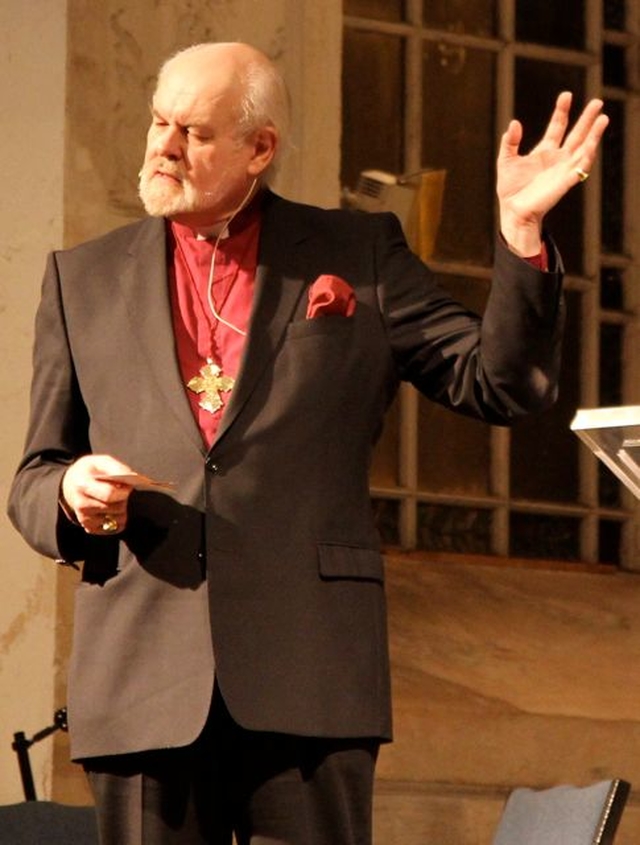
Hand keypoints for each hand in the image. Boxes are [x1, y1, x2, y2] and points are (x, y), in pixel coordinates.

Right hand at [61, 454, 133, 534]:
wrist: (70, 484)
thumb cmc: (89, 471)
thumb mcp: (101, 461)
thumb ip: (117, 468)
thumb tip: (132, 478)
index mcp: (83, 485)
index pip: (109, 494)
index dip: (124, 491)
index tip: (128, 486)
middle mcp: (82, 504)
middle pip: (116, 508)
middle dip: (124, 500)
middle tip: (121, 491)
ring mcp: (85, 518)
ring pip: (117, 519)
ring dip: (122, 510)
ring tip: (115, 500)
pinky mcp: (90, 528)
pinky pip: (114, 528)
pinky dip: (118, 520)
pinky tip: (112, 509)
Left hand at [497, 91, 608, 255]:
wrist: (514, 211)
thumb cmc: (511, 189)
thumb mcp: (506, 160)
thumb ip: (510, 142)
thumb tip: (514, 123)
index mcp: (544, 151)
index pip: (557, 126)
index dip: (562, 111)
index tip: (566, 95)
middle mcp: (558, 158)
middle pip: (577, 134)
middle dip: (587, 119)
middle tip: (597, 102)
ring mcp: (563, 169)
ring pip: (584, 148)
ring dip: (594, 134)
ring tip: (602, 119)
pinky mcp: (565, 182)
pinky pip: (580, 168)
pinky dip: (587, 156)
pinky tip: (592, 144)